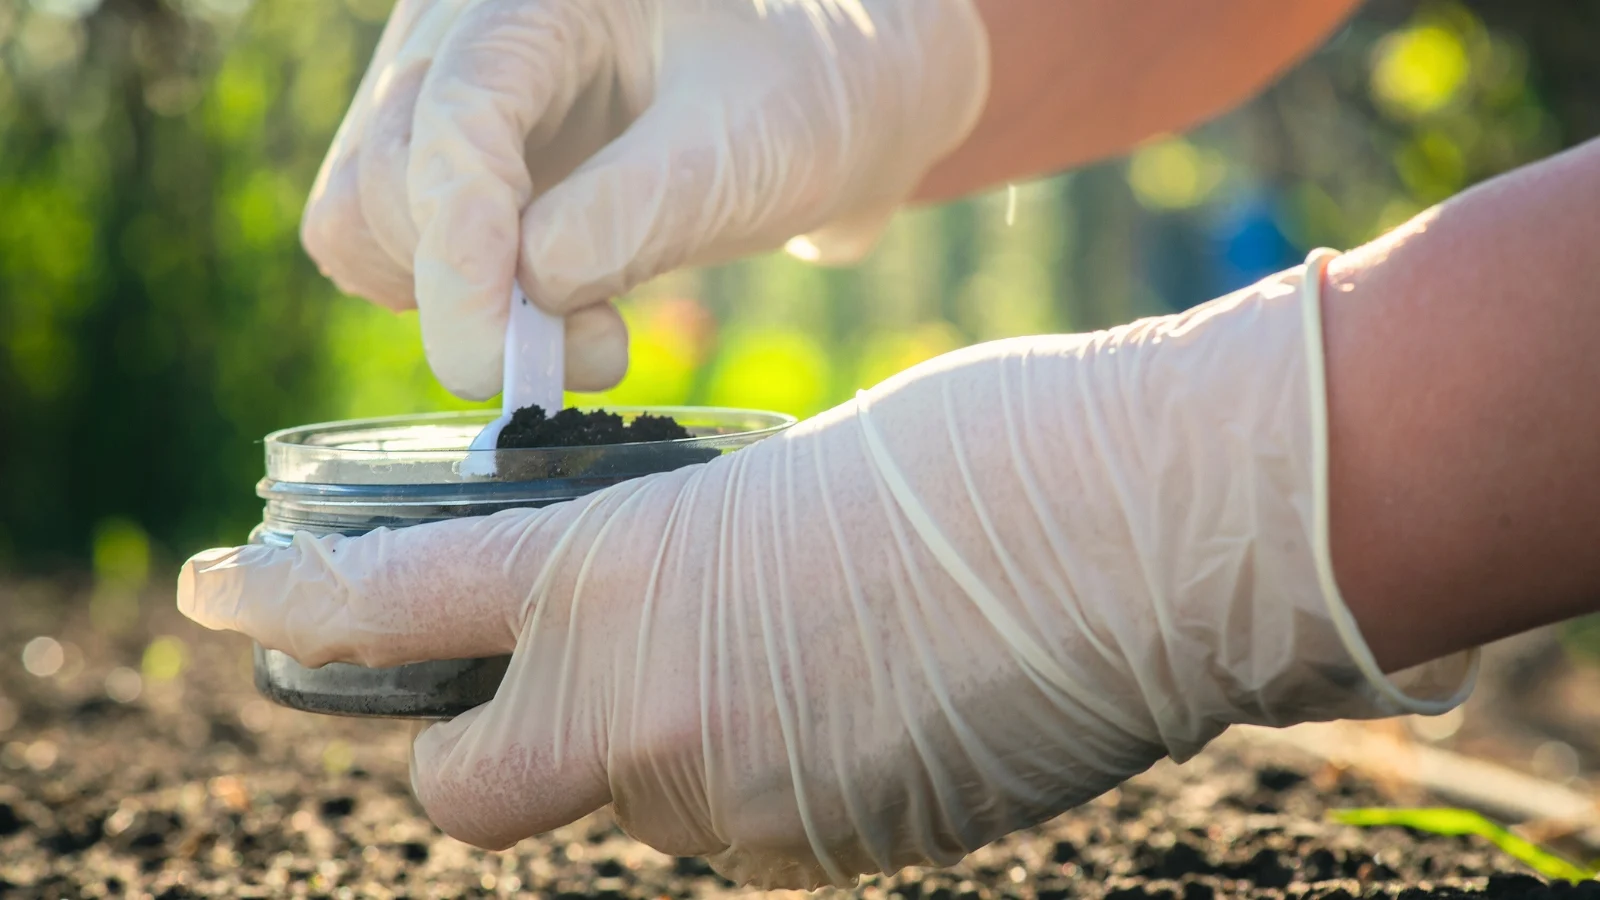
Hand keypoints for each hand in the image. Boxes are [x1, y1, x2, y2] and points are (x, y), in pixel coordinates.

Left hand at [177, 256, 1471, 887]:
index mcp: (616, 582)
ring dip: (662, 754)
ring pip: (632, 811)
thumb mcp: (770, 488)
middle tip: (526, 691)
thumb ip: (667, 577)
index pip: (386, 610)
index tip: (212, 588)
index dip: (279, 602)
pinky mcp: (831, 863)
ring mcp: (739, 817)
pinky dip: (763, 787)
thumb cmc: (973, 454)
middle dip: (468, 753)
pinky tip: (859, 708)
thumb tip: (633, 643)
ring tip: (787, 655)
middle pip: (465, 796)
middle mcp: (647, 724)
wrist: (1156, 536)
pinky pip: (744, 840)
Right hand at [300, 0, 989, 399]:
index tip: (511, 363)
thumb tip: (522, 295)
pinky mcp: (454, 158)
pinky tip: (552, 310)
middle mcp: (463, 32)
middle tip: (601, 348)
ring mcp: (444, 93)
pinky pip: (390, 246)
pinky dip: (454, 302)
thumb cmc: (802, 97)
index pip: (452, 120)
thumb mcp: (743, 152)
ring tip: (587, 331)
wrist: (822, 95)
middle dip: (469, 295)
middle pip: (383, 181)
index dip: (463, 256)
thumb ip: (632, 215)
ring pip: (363, 221)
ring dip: (455, 308)